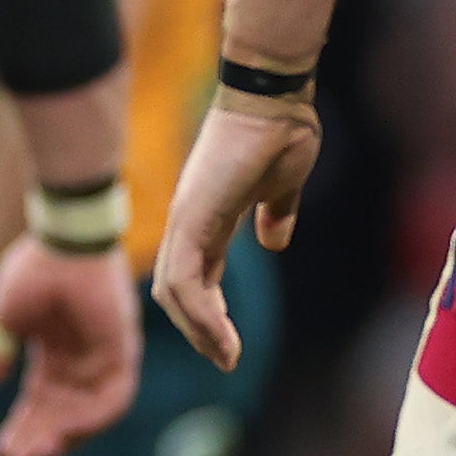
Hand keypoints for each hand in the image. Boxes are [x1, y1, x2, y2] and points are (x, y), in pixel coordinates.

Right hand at [0, 233, 143, 455]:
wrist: (64, 240)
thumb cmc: (35, 269)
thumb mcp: (6, 319)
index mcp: (54, 356)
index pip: (40, 405)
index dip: (23, 428)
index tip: (2, 450)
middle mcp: (81, 363)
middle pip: (63, 415)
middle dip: (40, 439)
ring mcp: (103, 358)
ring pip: (89, 414)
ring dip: (65, 436)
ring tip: (38, 451)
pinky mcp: (122, 351)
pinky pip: (115, 397)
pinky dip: (92, 418)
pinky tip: (66, 431)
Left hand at [154, 100, 319, 369]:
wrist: (275, 95)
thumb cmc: (281, 129)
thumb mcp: (281, 185)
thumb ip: (276, 214)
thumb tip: (275, 240)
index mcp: (206, 217)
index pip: (196, 275)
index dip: (207, 311)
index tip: (228, 342)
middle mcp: (187, 222)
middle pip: (175, 290)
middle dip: (197, 331)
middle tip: (225, 360)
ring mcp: (186, 219)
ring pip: (174, 292)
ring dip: (199, 331)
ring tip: (227, 358)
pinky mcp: (193, 218)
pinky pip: (187, 279)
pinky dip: (201, 313)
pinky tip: (223, 337)